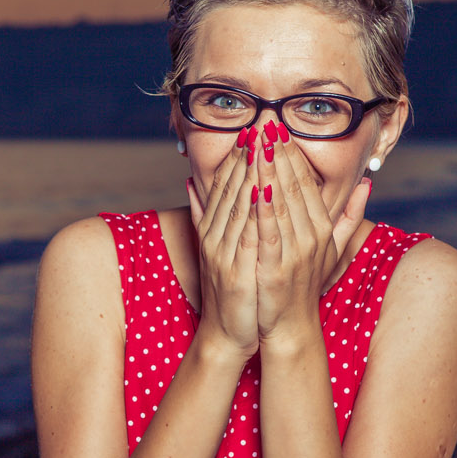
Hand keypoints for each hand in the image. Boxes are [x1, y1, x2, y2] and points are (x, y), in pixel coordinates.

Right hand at [185, 135, 261, 360]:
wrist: (227, 333)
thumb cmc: (231, 291)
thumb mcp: (217, 248)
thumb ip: (205, 215)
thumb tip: (190, 182)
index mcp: (212, 228)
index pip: (223, 184)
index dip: (236, 156)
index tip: (252, 130)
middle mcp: (213, 236)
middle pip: (229, 188)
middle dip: (246, 155)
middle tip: (260, 124)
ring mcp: (222, 252)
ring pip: (237, 205)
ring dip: (251, 173)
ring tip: (264, 145)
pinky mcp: (234, 270)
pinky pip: (246, 234)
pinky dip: (254, 211)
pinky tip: (265, 190)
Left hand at [253, 121, 370, 346]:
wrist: (289, 327)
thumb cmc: (305, 285)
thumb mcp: (332, 248)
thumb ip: (350, 215)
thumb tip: (367, 184)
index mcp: (322, 226)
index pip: (307, 181)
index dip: (293, 152)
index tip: (279, 125)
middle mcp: (313, 235)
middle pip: (294, 184)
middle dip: (280, 151)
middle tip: (266, 120)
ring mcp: (296, 251)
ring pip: (281, 201)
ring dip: (268, 169)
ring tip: (257, 141)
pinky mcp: (278, 266)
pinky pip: (270, 230)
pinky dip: (262, 206)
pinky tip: (255, 185)